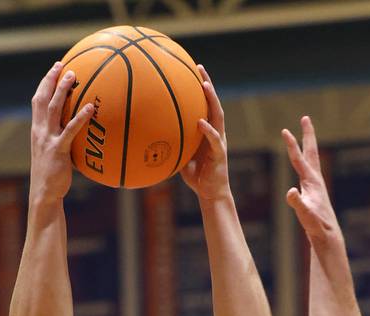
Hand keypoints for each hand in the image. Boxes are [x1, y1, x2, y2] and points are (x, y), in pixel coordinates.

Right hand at [29, 62, 93, 202]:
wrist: (43, 193)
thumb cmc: (51, 176)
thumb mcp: (52, 154)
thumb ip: (60, 140)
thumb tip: (77, 134)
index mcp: (37, 130)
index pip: (38, 100)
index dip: (45, 83)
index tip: (54, 69)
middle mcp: (40, 130)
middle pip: (43, 98)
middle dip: (51, 79)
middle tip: (63, 65)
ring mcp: (48, 139)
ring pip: (54, 108)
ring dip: (62, 90)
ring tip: (73, 76)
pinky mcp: (58, 150)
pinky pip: (70, 130)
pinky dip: (79, 117)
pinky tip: (90, 108)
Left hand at [180, 66, 230, 201]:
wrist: (210, 193)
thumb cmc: (195, 176)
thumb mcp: (181, 156)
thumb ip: (172, 143)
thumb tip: (149, 136)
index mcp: (208, 130)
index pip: (205, 104)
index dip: (199, 87)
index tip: (190, 69)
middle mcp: (216, 132)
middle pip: (214, 103)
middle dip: (207, 84)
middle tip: (199, 68)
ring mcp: (219, 141)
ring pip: (218, 116)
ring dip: (212, 99)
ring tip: (204, 85)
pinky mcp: (220, 154)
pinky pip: (214, 139)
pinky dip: (208, 130)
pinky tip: (200, 122)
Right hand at [282, 116, 338, 241]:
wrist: (328, 235)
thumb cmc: (316, 226)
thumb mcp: (305, 215)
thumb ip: (298, 203)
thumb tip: (290, 192)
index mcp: (312, 182)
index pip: (299, 160)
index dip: (292, 145)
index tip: (285, 131)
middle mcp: (316, 180)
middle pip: (311, 152)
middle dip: (308, 135)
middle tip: (305, 118)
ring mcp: (316, 185)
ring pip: (312, 160)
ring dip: (307, 146)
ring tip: (305, 135)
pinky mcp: (315, 192)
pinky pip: (309, 170)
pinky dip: (306, 162)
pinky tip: (304, 165)